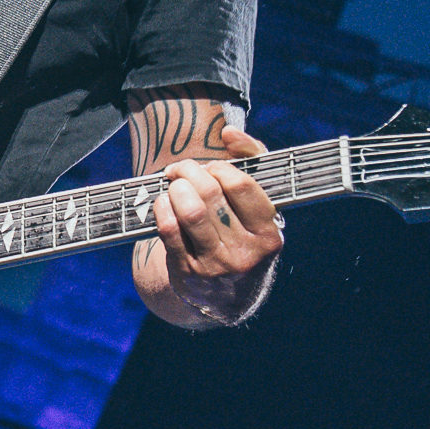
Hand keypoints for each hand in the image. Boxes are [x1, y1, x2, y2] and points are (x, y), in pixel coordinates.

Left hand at [153, 127, 281, 324]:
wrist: (226, 296)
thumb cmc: (242, 233)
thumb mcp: (258, 205)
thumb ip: (252, 160)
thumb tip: (229, 132)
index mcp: (268, 233)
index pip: (240, 184)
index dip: (218, 167)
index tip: (209, 168)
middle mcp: (245, 253)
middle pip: (209, 193)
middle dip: (189, 172)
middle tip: (180, 170)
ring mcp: (216, 266)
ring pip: (189, 211)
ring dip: (175, 189)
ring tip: (173, 185)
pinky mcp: (188, 273)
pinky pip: (169, 230)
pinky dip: (161, 208)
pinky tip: (163, 203)